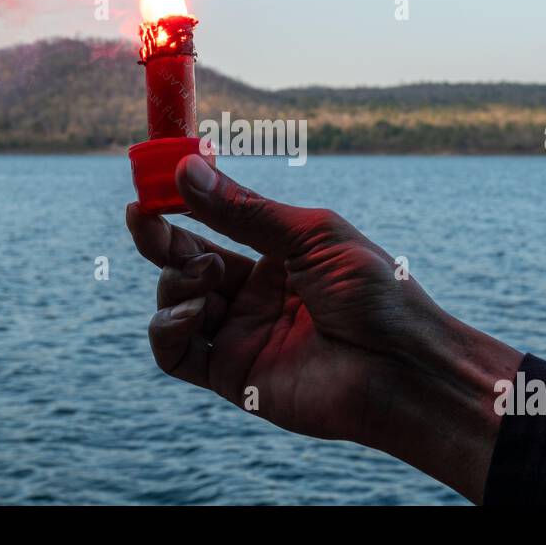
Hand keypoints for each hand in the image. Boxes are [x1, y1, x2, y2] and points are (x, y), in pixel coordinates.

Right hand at [125, 155, 522, 501]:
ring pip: (173, 302)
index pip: (212, 224)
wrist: (403, 367)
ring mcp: (240, 335)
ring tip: (206, 273)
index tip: (150, 184)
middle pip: (183, 261)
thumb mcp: (311, 236)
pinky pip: (174, 353)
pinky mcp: (231, 376)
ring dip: (174, 281)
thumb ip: (244, 209)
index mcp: (276, 256)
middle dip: (159, 238)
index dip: (178, 205)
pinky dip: (167, 328)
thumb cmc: (375, 294)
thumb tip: (186, 168)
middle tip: (142, 216)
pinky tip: (193, 312)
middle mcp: (253, 294)